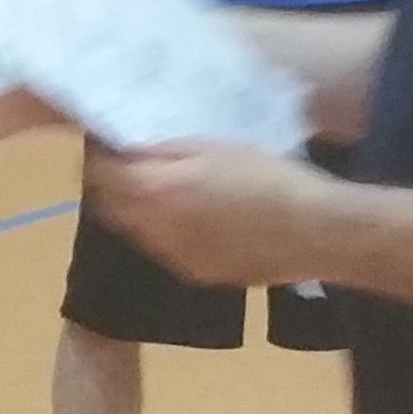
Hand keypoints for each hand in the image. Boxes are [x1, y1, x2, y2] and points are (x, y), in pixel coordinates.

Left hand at [86, 140, 337, 287]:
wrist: (314, 233)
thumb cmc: (269, 178)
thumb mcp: (215, 148)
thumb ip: (164, 151)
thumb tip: (128, 148)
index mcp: (156, 192)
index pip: (101, 175)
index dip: (98, 155)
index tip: (105, 139)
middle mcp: (154, 231)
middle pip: (110, 206)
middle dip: (110, 183)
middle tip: (127, 160)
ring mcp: (173, 258)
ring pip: (136, 230)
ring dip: (137, 207)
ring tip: (162, 186)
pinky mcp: (195, 273)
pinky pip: (164, 247)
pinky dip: (163, 228)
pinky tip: (193, 214)